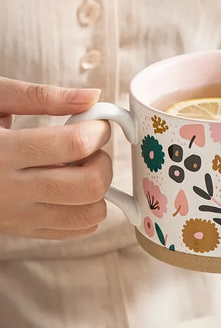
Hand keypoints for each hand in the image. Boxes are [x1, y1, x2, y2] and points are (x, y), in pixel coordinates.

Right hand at [0, 77, 111, 238]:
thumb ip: (43, 97)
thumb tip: (92, 97)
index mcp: (1, 151)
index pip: (74, 145)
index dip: (99, 130)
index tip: (98, 122)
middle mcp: (9, 190)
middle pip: (88, 186)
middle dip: (103, 162)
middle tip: (90, 148)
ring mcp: (16, 216)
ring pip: (87, 215)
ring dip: (98, 190)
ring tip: (79, 169)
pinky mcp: (21, 230)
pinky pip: (75, 230)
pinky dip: (87, 210)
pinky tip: (72, 189)